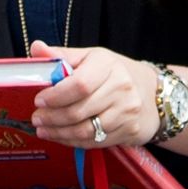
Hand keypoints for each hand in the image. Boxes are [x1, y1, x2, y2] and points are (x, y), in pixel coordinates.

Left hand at [28, 42, 158, 148]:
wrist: (152, 93)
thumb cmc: (113, 73)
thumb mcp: (90, 58)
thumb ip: (61, 56)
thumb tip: (36, 47)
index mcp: (108, 65)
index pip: (79, 84)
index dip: (56, 96)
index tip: (39, 100)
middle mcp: (121, 88)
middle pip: (79, 110)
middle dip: (52, 117)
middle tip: (37, 118)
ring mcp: (127, 111)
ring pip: (86, 130)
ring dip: (59, 133)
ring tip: (43, 130)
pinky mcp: (129, 131)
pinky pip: (95, 141)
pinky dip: (73, 141)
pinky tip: (61, 136)